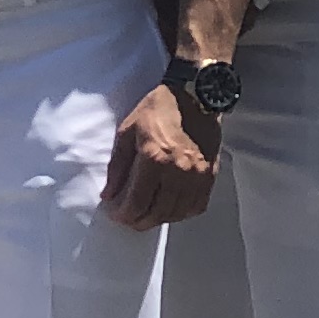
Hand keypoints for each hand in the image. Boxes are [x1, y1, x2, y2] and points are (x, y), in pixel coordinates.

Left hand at [101, 81, 219, 227]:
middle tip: (128, 219)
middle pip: (157, 213)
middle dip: (138, 221)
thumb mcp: (127, 131)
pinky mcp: (209, 175)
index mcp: (154, 158)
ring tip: (146, 215)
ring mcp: (197, 175)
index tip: (115, 213)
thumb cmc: (158, 110)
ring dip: (158, 219)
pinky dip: (180, 213)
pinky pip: (195, 206)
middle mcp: (178, 171)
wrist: (194, 97)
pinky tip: (169, 208)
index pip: (137, 202)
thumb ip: (117, 166)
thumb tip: (109, 195)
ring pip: (176, 213)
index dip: (123, 214)